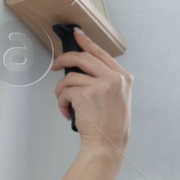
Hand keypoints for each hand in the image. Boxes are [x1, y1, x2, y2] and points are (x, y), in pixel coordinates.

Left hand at [52, 29, 131, 153]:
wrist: (107, 145)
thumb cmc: (110, 127)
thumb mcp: (119, 99)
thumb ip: (107, 81)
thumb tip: (84, 68)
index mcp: (124, 78)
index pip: (101, 53)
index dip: (86, 42)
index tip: (77, 34)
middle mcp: (115, 79)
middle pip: (83, 57)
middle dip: (65, 59)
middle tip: (55, 66)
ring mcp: (101, 85)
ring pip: (70, 76)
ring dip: (61, 90)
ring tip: (64, 102)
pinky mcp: (85, 94)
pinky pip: (65, 90)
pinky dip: (61, 101)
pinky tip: (67, 111)